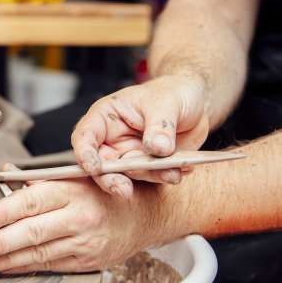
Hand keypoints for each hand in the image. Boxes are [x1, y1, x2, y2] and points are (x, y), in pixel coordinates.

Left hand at [0, 175, 180, 273]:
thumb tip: (5, 173)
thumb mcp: (73, 175)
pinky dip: (26, 269)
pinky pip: (51, 266)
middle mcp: (78, 218)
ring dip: (7, 262)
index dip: (3, 212)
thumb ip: (38, 179)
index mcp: (71, 191)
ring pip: (39, 254)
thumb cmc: (103, 191)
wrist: (145, 215)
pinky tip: (6, 269)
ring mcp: (84, 243)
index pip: (31, 201)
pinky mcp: (87, 262)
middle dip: (0, 244)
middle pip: (32, 232)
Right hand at [71, 74, 209, 196]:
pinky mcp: (147, 165)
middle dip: (111, 179)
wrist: (196, 102)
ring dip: (148, 176)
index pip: (85, 136)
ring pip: (127, 175)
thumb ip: (160, 126)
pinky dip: (165, 176)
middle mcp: (112, 138)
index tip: (94, 168)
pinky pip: (151, 177)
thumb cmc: (172, 92)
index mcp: (106, 116)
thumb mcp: (166, 103)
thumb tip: (157, 148)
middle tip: (123, 190)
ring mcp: (129, 153)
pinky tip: (180, 170)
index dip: (84, 153)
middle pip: (101, 164)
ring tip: (171, 172)